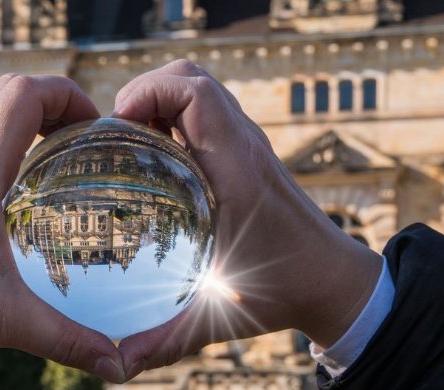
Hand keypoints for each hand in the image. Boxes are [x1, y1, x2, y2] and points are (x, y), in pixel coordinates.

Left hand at [0, 74, 125, 382]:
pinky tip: (5, 176)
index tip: (94, 125)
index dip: (68, 94)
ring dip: (19, 111)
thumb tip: (114, 364)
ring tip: (50, 147)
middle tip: (79, 134)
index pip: (25, 93)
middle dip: (51, 99)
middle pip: (5, 89)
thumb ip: (62, 338)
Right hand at [112, 60, 382, 378]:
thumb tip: (116, 364)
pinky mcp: (243, 149)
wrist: (327, 278)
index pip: (195, 93)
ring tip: (129, 140)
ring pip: (198, 86)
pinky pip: (203, 109)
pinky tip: (153, 155)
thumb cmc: (277, 290)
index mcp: (235, 170)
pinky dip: (172, 114)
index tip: (119, 126)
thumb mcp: (215, 315)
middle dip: (145, 91)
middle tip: (117, 134)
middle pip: (191, 76)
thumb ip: (164, 339)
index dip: (148, 92)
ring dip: (158, 100)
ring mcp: (244, 142)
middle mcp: (241, 145)